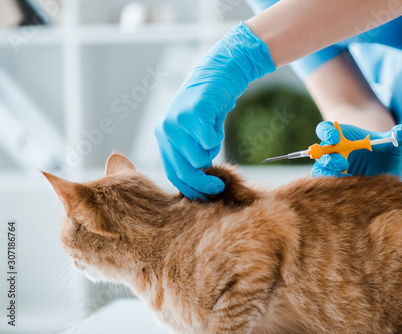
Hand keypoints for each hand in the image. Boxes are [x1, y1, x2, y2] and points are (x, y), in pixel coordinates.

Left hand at [154, 23, 275, 199]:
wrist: (219, 73)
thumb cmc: (209, 106)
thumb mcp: (194, 132)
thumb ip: (191, 153)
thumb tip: (199, 186)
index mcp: (163, 136)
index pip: (173, 172)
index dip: (190, 189)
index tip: (204, 198)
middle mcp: (165, 130)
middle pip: (185, 171)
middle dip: (203, 184)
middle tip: (218, 188)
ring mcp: (177, 122)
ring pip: (200, 158)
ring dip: (212, 151)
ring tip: (212, 132)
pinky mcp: (192, 114)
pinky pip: (210, 142)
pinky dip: (217, 136)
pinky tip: (215, 120)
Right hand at [311, 121, 401, 181]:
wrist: (387, 170)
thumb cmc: (387, 152)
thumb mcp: (395, 143)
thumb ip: (399, 136)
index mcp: (341, 136)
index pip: (326, 130)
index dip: (327, 132)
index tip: (334, 137)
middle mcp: (333, 152)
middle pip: (319, 152)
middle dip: (328, 157)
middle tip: (343, 163)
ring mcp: (332, 169)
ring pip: (320, 171)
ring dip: (329, 174)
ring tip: (347, 177)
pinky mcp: (335, 185)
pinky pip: (327, 187)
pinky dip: (334, 189)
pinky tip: (351, 191)